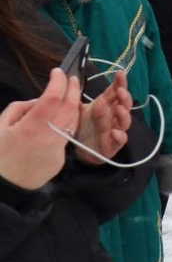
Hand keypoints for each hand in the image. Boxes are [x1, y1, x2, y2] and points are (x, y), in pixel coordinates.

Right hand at [0, 69, 81, 188]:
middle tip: (72, 78)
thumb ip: (20, 109)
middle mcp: (49, 137)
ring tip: (68, 97)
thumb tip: (37, 101)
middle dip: (73, 89)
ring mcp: (58, 150)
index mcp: (32, 127)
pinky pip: (65, 138)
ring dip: (72, 107)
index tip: (58, 72)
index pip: (53, 97)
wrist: (2, 189)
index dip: (58, 81)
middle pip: (70, 107)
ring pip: (72, 122)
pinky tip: (55, 125)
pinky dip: (62, 128)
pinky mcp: (60, 160)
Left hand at [75, 71, 131, 164]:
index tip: (120, 73)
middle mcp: (114, 116)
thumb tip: (70, 81)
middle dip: (125, 97)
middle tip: (120, 91)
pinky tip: (115, 132)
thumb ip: (76, 98)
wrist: (81, 150)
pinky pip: (121, 140)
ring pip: (125, 121)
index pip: (117, 91)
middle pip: (125, 104)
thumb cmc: (82, 127)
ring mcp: (116, 129)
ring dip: (124, 114)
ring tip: (118, 109)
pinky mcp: (114, 144)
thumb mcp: (78, 111)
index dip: (120, 82)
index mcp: (107, 105)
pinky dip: (119, 136)